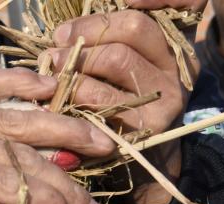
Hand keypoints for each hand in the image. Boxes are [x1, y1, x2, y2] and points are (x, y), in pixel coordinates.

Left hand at [50, 7, 201, 203]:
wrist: (149, 160)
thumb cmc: (128, 103)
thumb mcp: (131, 68)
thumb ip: (110, 45)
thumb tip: (64, 34)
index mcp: (171, 53)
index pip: (135, 25)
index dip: (95, 24)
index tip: (61, 33)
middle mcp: (173, 79)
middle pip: (120, 51)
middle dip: (78, 50)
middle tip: (51, 54)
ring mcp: (160, 110)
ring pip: (105, 85)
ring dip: (70, 79)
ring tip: (51, 77)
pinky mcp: (140, 136)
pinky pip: (97, 117)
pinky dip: (71, 108)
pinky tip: (56, 105)